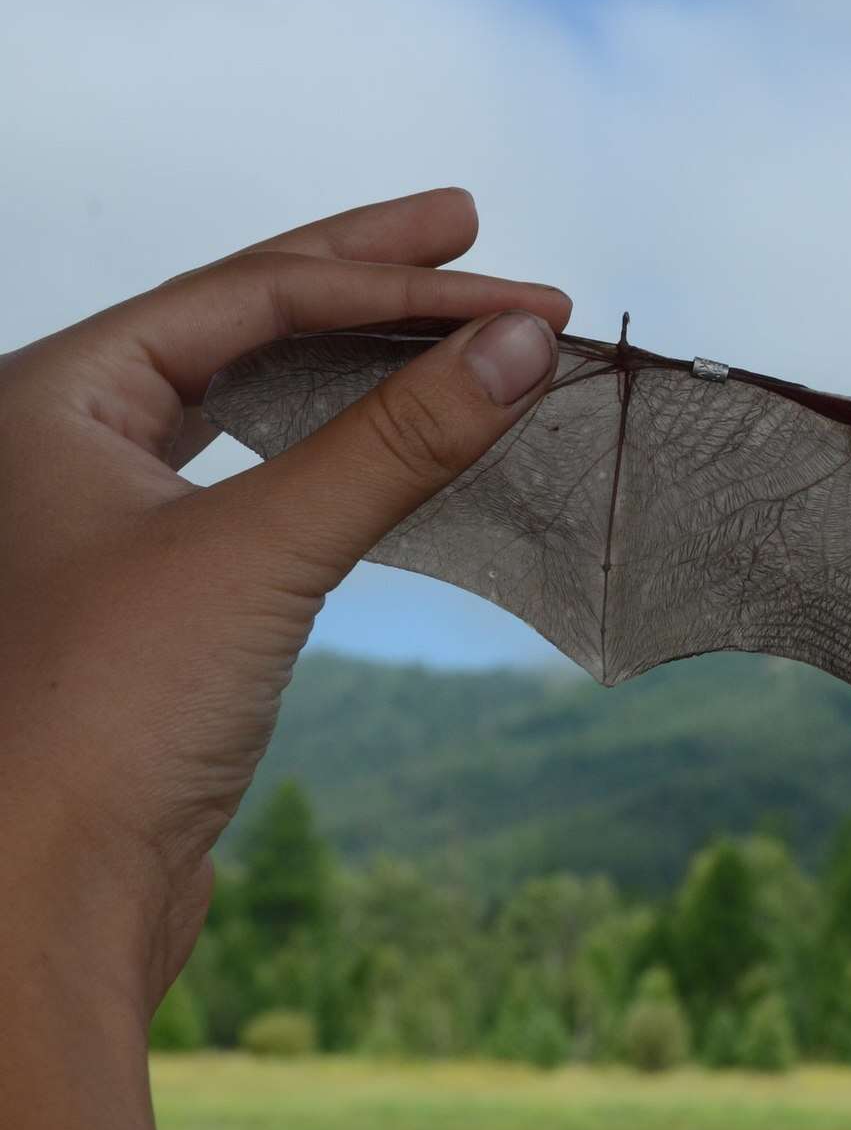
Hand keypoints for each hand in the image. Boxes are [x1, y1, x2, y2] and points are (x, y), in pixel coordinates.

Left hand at [0, 189, 570, 1129]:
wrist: (39, 901)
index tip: (519, 284)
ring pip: (249, 394)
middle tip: (467, 228)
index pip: (250, 295)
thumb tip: (523, 339)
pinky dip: (339, 444)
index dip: (393, 277)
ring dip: (355, 357)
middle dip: (361, 275)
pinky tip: (386, 436)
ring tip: (441, 316)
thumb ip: (396, 437)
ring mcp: (104, 513)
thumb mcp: (261, 554)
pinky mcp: (151, 591)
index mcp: (51, 395)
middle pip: (240, 318)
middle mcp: (64, 437)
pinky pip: (260, 475)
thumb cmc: (100, 721)